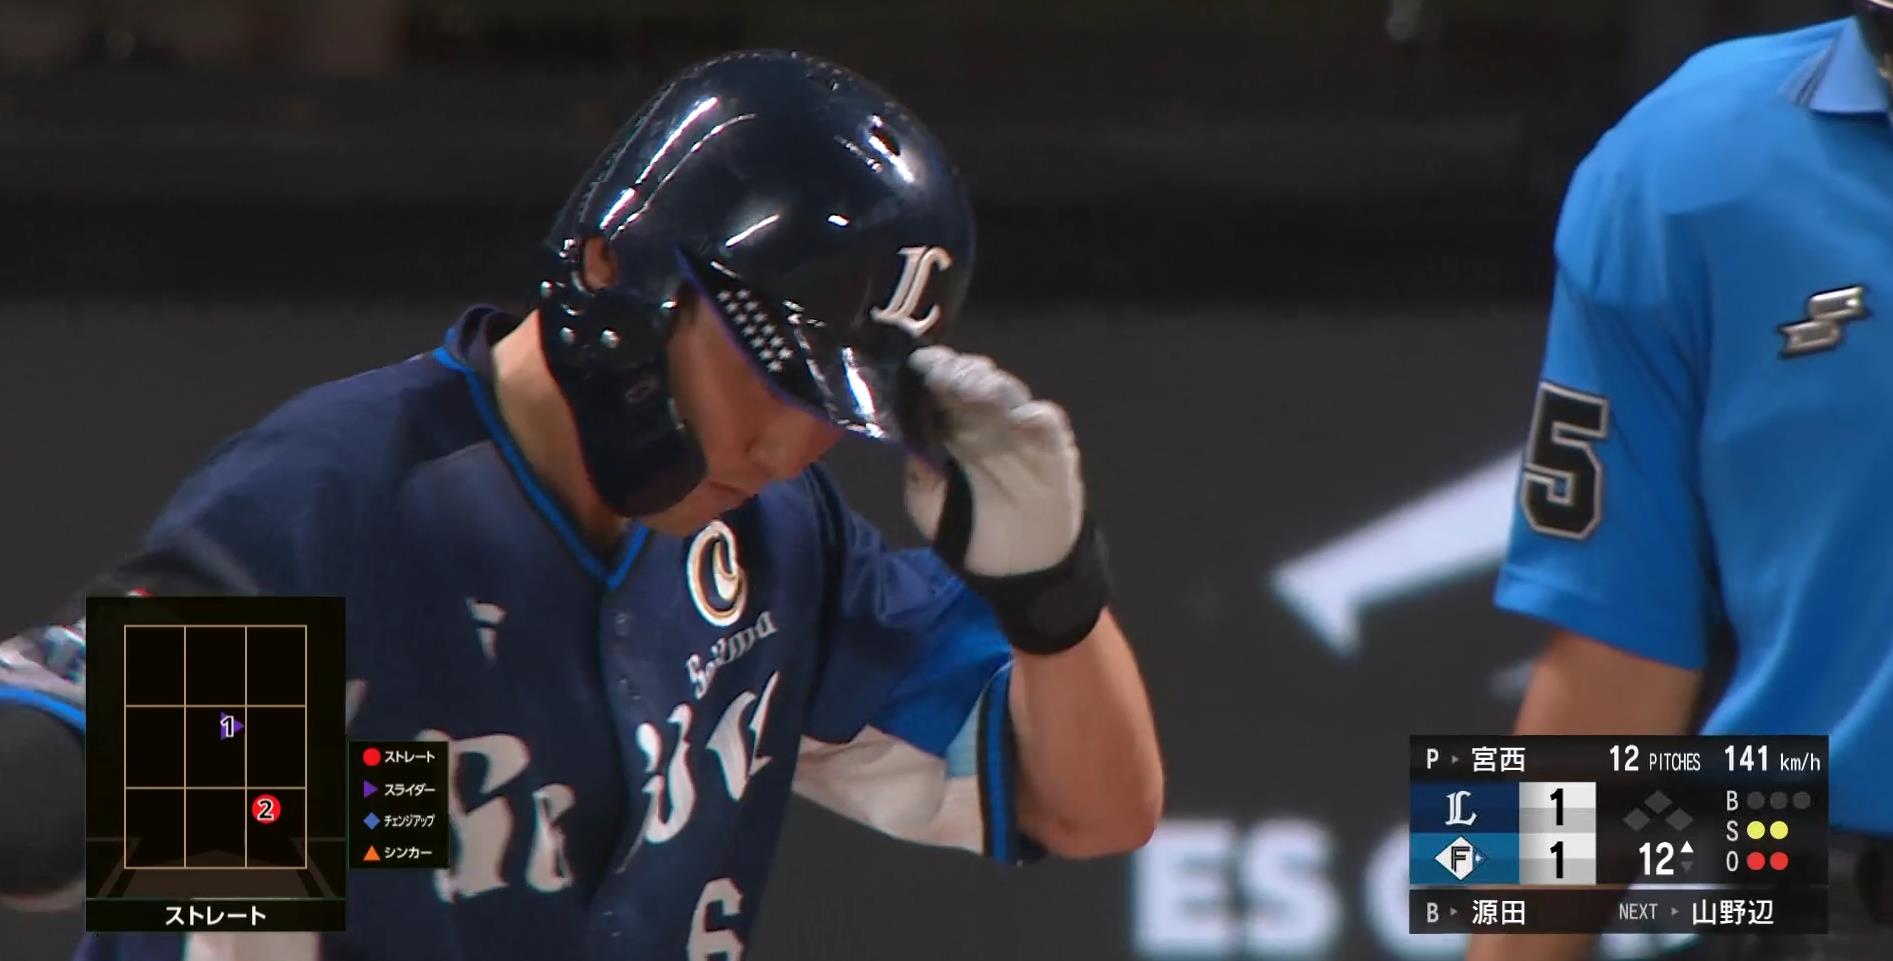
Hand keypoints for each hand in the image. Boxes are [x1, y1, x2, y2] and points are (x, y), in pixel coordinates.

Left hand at [902, 346, 1107, 653]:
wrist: (1020, 572)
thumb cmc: (974, 537)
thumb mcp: (930, 507)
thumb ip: (918, 474)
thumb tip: (907, 438)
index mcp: (957, 433)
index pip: (945, 392)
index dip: (934, 375)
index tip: (919, 366)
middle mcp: (990, 425)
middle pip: (976, 384)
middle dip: (959, 372)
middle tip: (943, 369)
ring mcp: (1024, 435)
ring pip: (1011, 396)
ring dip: (993, 387)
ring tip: (974, 386)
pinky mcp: (1056, 453)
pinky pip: (1049, 427)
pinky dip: (1037, 417)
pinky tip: (1021, 416)